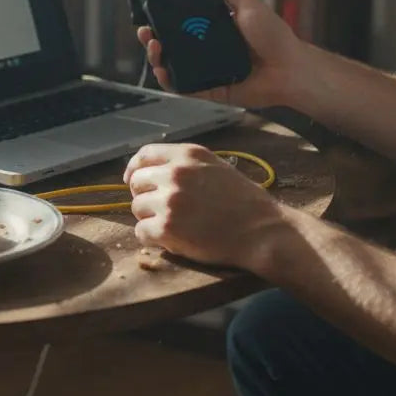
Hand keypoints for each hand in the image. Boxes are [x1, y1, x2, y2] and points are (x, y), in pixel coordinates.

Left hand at [123, 143, 284, 268]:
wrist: (262, 231)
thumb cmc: (244, 201)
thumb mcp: (215, 167)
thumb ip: (185, 164)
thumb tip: (152, 170)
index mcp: (187, 154)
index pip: (144, 155)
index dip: (134, 169)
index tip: (133, 181)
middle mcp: (175, 173)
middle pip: (136, 183)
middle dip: (145, 196)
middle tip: (162, 210)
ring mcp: (169, 201)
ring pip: (136, 208)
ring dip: (150, 218)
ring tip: (174, 225)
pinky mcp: (166, 228)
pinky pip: (141, 232)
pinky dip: (152, 238)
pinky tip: (171, 240)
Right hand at [138, 0, 302, 109]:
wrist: (289, 67)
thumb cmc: (274, 36)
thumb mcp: (247, 5)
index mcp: (215, 31)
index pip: (182, 27)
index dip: (164, 24)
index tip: (151, 18)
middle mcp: (209, 52)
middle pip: (173, 48)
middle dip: (154, 42)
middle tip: (146, 34)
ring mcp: (209, 72)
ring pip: (175, 68)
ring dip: (158, 61)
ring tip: (154, 49)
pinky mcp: (212, 91)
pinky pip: (186, 88)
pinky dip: (171, 83)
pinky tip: (163, 72)